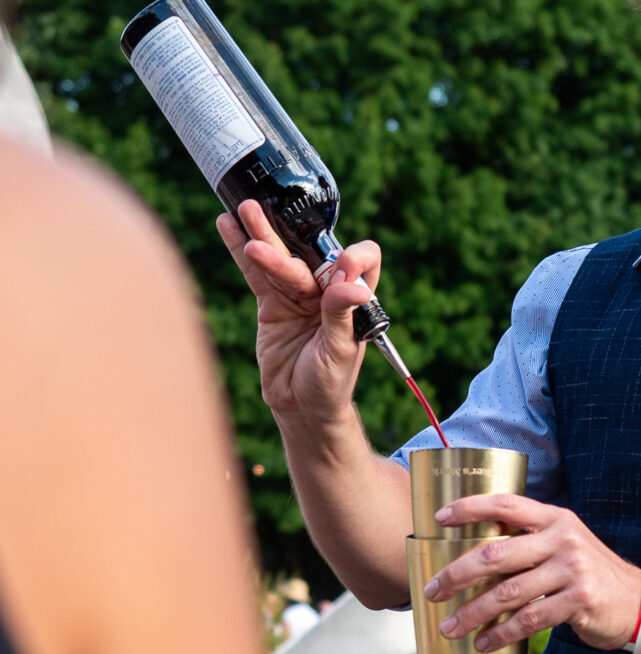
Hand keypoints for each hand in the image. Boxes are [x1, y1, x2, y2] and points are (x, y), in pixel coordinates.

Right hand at [216, 200, 378, 421]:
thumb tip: (354, 284)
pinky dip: (241, 250)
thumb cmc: (330, 383)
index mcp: (354, 299)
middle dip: (286, 234)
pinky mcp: (272, 305)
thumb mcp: (341, 350)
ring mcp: (297, 295)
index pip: (361, 263)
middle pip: (308, 253)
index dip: (354, 258)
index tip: (344, 264)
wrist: (302, 408)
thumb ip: (342, 314)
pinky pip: (256, 274)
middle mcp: (326, 291)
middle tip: (262, 212)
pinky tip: (228, 225)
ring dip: (261, 234)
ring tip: (244, 209)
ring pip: (278, 259)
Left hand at [423, 494, 640, 652]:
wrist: (639, 602)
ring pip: (508, 593)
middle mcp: (563, 538)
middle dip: (457, 574)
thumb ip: (529, 541)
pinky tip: (484, 643)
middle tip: (430, 590)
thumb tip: (474, 554)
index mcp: (555, 518)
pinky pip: (528, 620)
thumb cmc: (589, 574)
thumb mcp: (565, 544)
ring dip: (472, 613)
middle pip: (497, 554)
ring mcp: (572, 569)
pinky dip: (500, 634)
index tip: (438, 518)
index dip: (470, 507)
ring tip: (449, 627)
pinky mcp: (579, 601)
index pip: (506, 504)